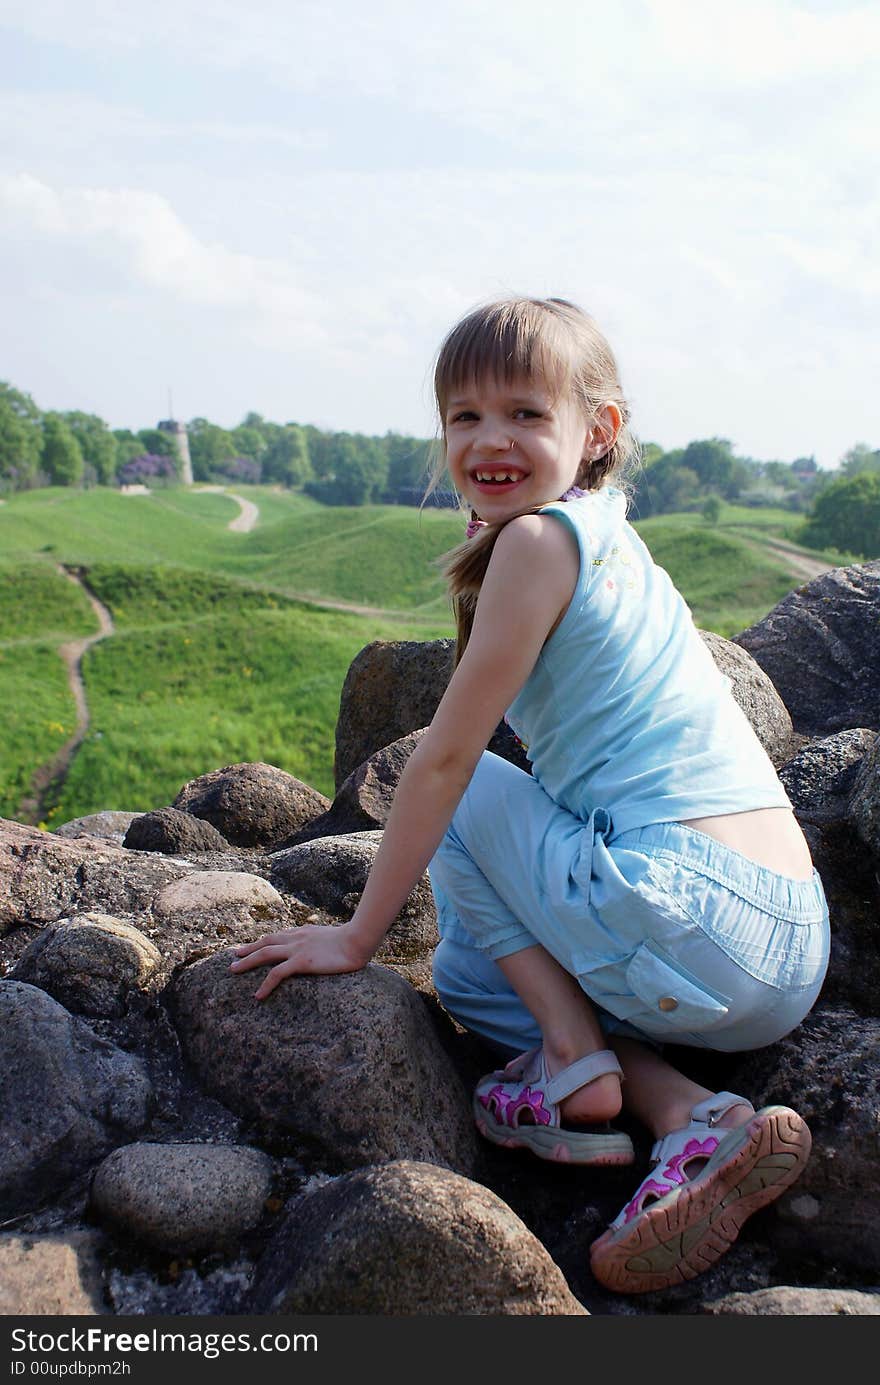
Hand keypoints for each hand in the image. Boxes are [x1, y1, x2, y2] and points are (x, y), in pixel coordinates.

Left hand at [228, 923, 371, 999]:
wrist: (359, 940)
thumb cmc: (354, 940)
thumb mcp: (334, 937)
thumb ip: (324, 941)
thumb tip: (325, 948)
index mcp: (304, 932)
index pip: (278, 935)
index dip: (264, 941)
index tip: (253, 946)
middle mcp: (297, 938)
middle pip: (266, 942)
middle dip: (248, 949)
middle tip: (235, 956)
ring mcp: (297, 949)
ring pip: (264, 953)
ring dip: (247, 961)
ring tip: (233, 970)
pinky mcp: (302, 961)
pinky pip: (277, 973)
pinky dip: (265, 984)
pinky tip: (258, 995)